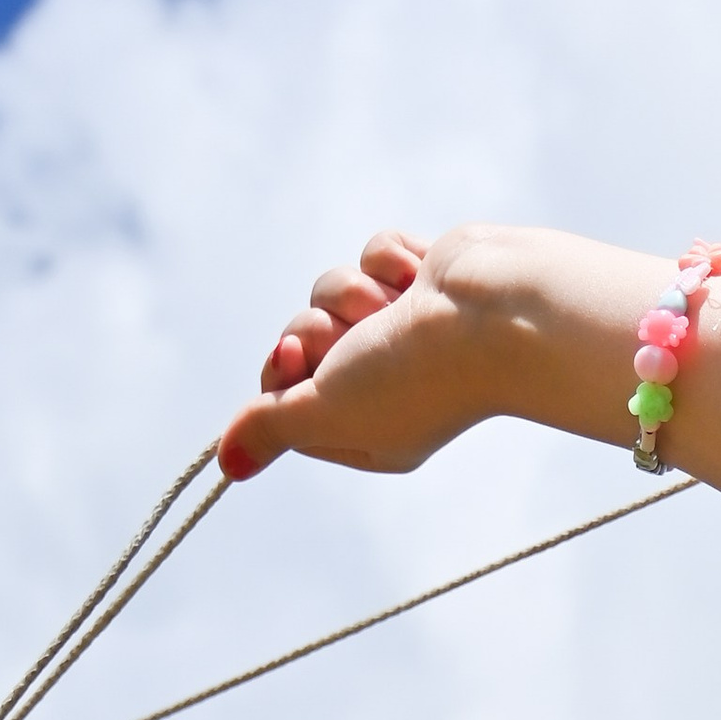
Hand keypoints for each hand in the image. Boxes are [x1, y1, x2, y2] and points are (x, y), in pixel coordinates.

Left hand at [217, 222, 658, 482]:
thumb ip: (271, 429)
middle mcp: (385, 386)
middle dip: (320, 327)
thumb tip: (226, 464)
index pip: (286, 400)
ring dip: (354, 292)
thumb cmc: (415, 375)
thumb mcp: (325, 412)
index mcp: (366, 434)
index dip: (281, 371)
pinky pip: (372, 255)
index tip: (296, 356)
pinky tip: (423, 278)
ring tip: (397, 305)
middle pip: (301, 339)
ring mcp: (405, 332)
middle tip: (355, 335)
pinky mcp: (422, 281)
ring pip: (331, 291)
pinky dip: (392, 260)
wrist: (493, 313)